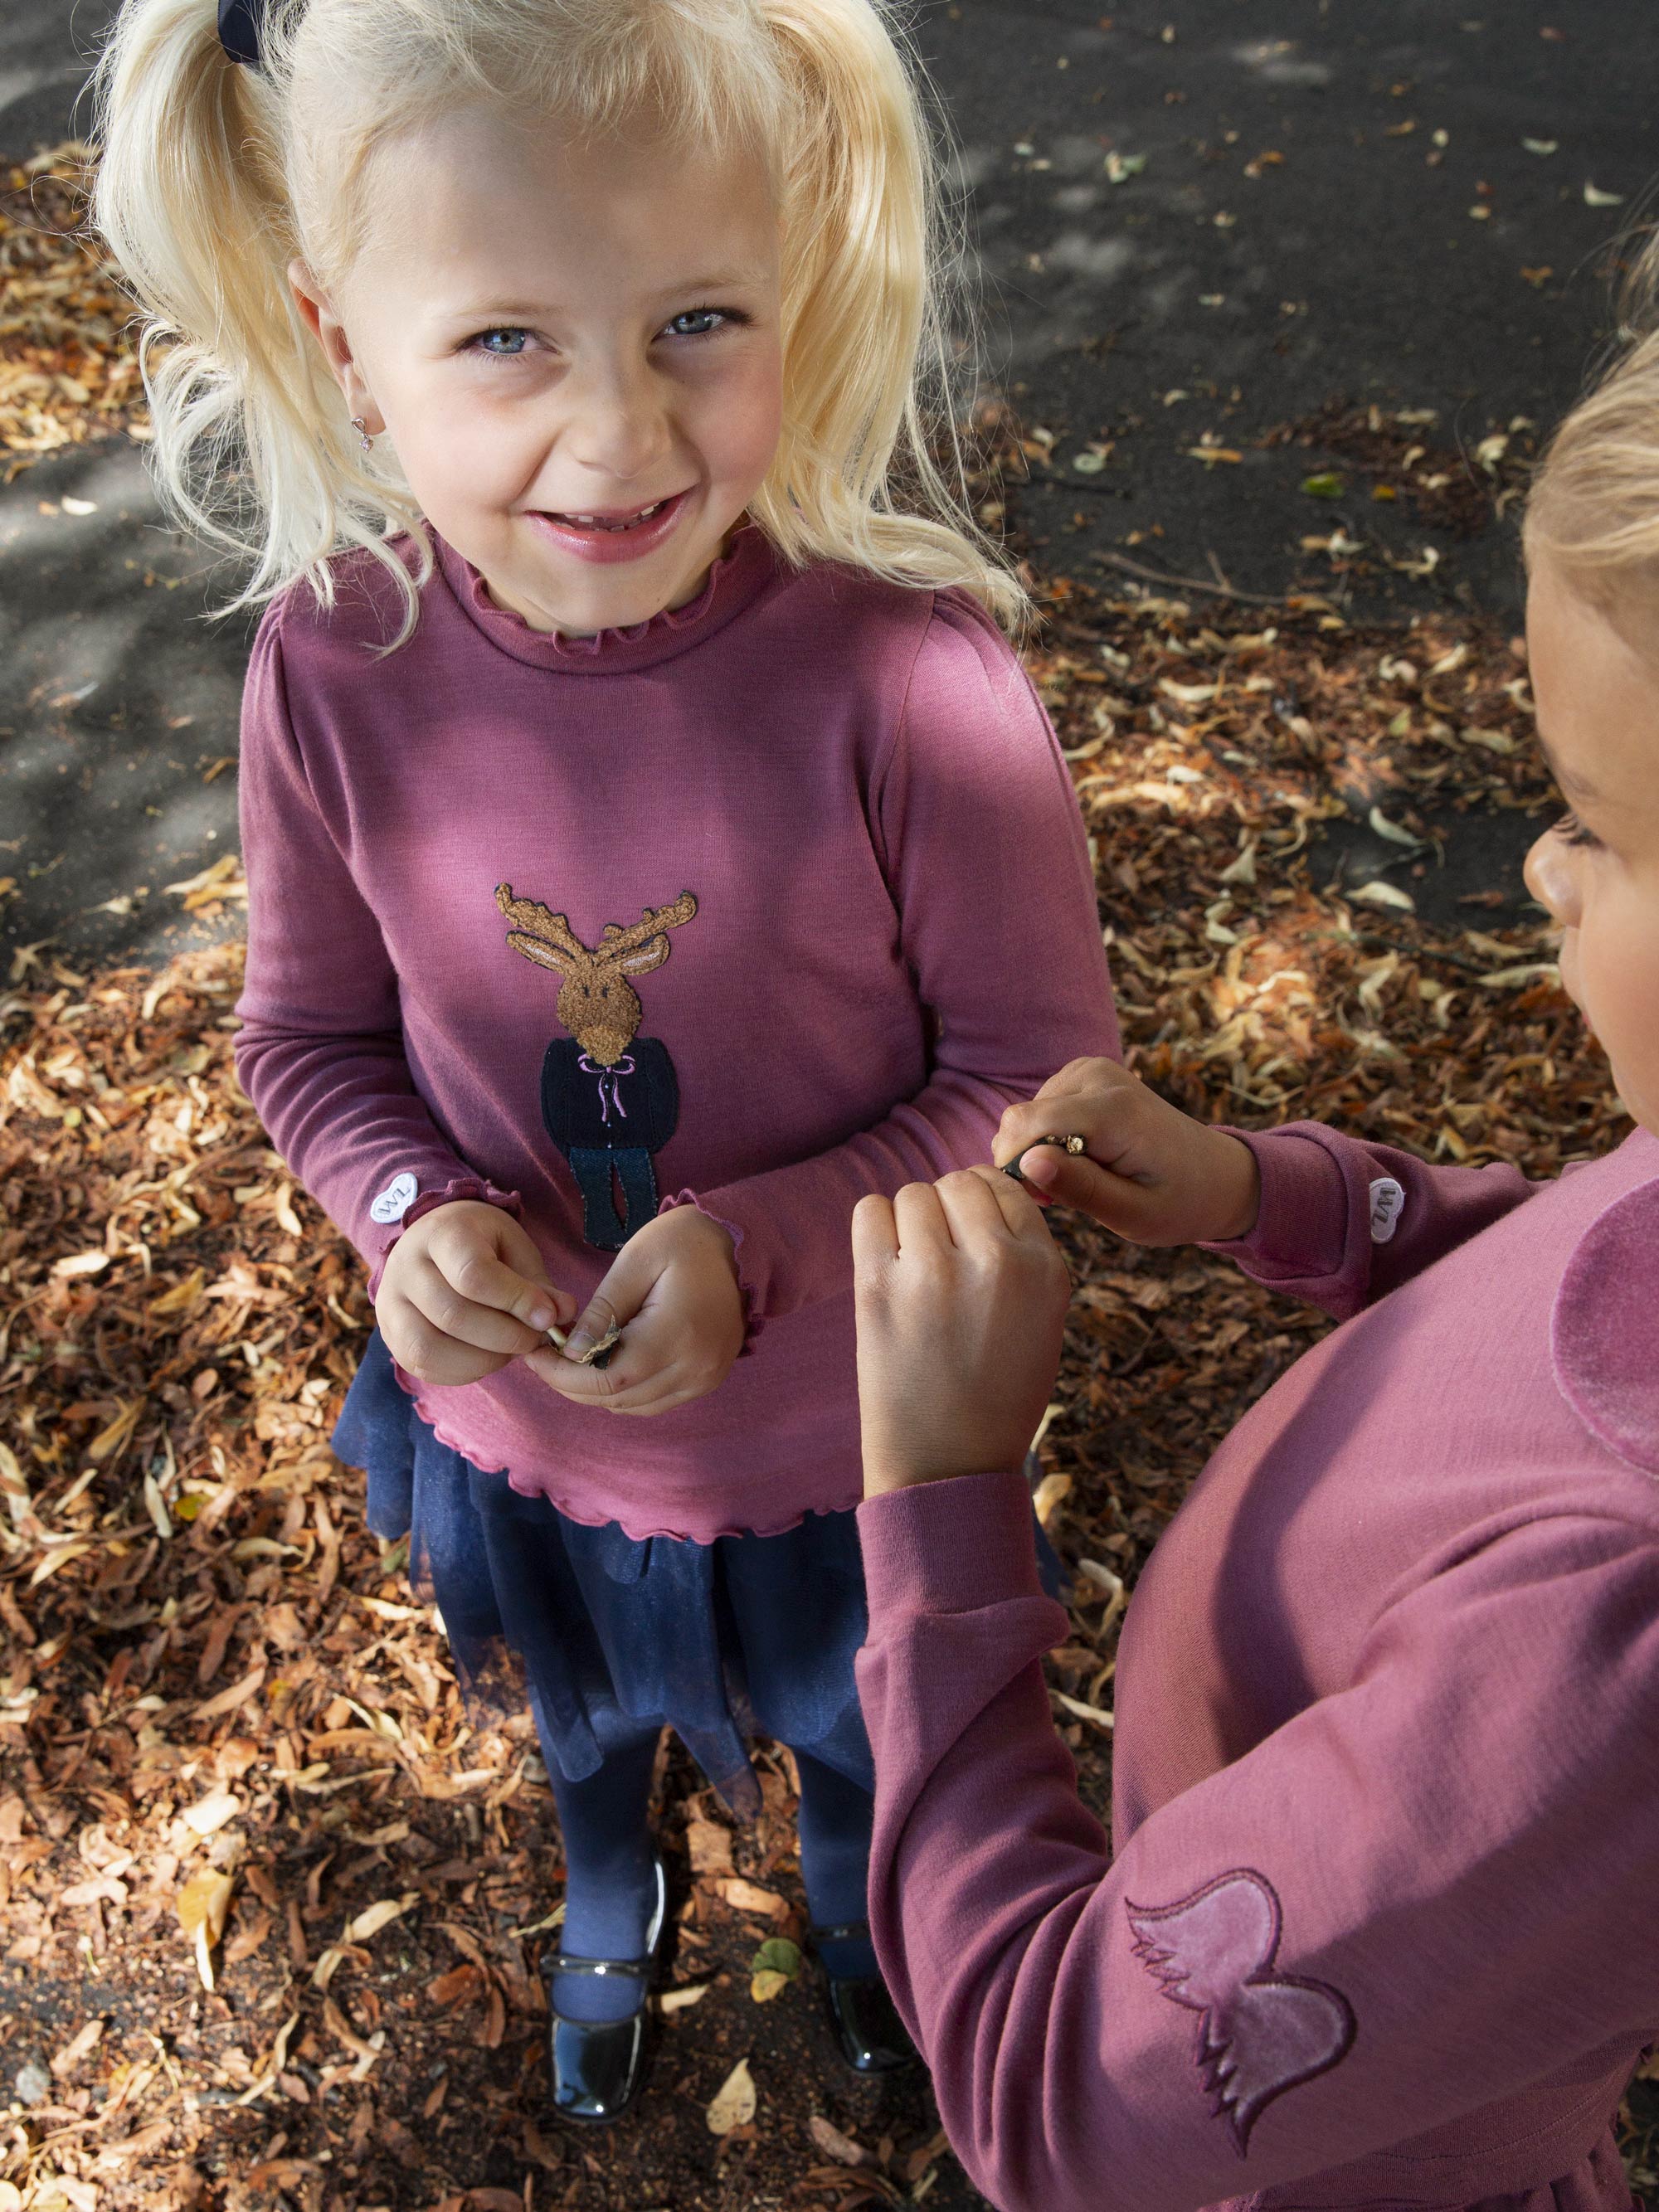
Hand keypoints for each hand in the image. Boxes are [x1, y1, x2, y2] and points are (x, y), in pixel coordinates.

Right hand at [376, 1201, 576, 1385]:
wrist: (434, 1240)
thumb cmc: (483, 1244)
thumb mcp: (514, 1249)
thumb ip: (537, 1284)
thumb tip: (563, 1314)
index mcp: (441, 1234)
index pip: (473, 1275)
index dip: (515, 1301)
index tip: (548, 1317)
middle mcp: (405, 1267)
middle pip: (453, 1315)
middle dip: (505, 1336)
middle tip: (535, 1339)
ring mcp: (390, 1304)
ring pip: (430, 1348)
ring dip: (483, 1359)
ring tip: (511, 1350)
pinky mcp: (390, 1335)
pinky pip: (422, 1366)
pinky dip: (463, 1371)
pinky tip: (488, 1358)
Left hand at [523, 1206, 745, 1415]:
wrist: (740, 1243)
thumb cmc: (684, 1242)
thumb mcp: (635, 1262)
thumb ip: (602, 1310)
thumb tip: (569, 1352)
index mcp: (676, 1334)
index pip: (608, 1379)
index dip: (564, 1375)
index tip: (536, 1355)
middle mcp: (695, 1367)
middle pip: (618, 1399)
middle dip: (572, 1384)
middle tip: (545, 1357)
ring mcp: (705, 1378)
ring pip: (634, 1406)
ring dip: (597, 1390)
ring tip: (572, 1359)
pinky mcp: (707, 1379)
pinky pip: (655, 1401)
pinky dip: (625, 1391)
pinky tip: (607, 1363)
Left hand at [854, 1168, 1071, 1496]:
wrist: (947, 1466)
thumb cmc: (996, 1395)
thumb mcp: (1043, 1320)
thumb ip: (1023, 1254)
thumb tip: (983, 1189)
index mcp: (1044, 1269)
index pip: (1006, 1188)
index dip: (982, 1205)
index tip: (969, 1236)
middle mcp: (995, 1262)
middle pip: (958, 1183)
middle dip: (946, 1211)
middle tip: (938, 1259)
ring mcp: (934, 1272)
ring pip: (913, 1193)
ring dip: (909, 1222)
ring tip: (913, 1270)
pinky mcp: (879, 1287)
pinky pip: (869, 1210)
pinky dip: (874, 1227)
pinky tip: (884, 1264)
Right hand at [993, 1058, 1259, 1246]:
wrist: (1215, 1174)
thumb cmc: (1177, 1202)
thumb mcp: (1132, 1214)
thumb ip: (1080, 1188)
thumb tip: (1027, 1163)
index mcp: (1114, 1112)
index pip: (1027, 1125)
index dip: (1018, 1166)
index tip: (1044, 1201)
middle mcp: (1099, 1077)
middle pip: (1022, 1117)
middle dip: (1027, 1160)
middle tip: (1060, 1198)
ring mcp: (1093, 1068)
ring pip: (1027, 1112)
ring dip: (1038, 1150)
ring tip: (1078, 1180)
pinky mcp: (1087, 1072)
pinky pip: (1042, 1105)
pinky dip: (1048, 1135)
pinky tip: (1078, 1157)